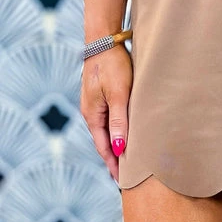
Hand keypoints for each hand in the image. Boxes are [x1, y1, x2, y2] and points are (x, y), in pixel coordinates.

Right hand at [81, 43, 132, 180]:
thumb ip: (120, 122)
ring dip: (117, 146)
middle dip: (115, 160)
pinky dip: (118, 132)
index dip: (114, 165)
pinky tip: (126, 135)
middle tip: (128, 177)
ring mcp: (96, 104)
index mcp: (93, 116)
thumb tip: (119, 149)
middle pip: (105, 142)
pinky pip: (110, 120)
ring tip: (129, 161)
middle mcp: (92, 112)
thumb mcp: (118, 95)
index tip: (122, 182)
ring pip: (108, 131)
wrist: (104, 40)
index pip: (104, 148)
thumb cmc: (113, 65)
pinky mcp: (102, 96)